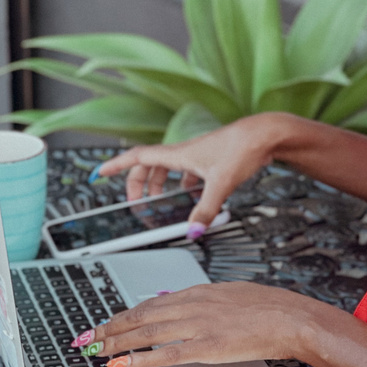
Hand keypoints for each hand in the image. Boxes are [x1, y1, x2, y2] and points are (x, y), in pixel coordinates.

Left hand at [76, 282, 317, 366]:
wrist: (291, 317)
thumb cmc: (269, 307)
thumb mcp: (231, 294)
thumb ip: (205, 302)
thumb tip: (186, 307)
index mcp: (199, 291)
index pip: (150, 302)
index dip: (124, 314)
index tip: (107, 322)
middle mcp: (193, 305)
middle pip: (140, 316)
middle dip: (110, 329)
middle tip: (89, 339)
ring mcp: (198, 325)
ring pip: (146, 333)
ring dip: (116, 343)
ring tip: (96, 352)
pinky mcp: (208, 346)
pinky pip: (167, 353)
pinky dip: (141, 359)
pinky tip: (124, 363)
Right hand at [93, 115, 287, 232]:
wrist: (266, 134)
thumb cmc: (243, 149)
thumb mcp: (221, 183)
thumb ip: (205, 210)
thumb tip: (192, 231)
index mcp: (178, 155)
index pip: (138, 158)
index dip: (117, 166)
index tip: (100, 173)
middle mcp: (185, 153)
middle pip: (150, 167)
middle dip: (138, 184)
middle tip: (134, 202)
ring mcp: (199, 156)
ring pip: (169, 170)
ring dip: (159, 185)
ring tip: (159, 203)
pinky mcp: (212, 160)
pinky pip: (188, 173)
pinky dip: (183, 185)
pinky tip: (192, 197)